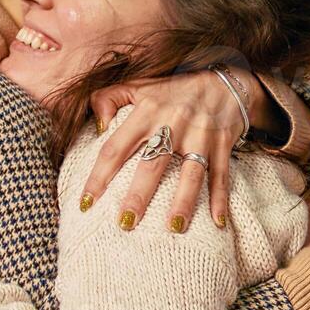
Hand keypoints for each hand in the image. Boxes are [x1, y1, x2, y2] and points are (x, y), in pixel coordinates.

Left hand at [82, 68, 258, 231]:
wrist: (223, 81)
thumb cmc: (173, 90)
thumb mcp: (138, 86)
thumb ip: (109, 98)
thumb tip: (96, 126)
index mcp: (146, 111)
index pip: (116, 148)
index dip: (99, 176)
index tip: (86, 203)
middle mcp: (173, 124)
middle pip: (152, 165)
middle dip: (138, 195)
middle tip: (125, 223)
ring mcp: (200, 135)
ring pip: (191, 173)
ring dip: (183, 202)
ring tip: (173, 228)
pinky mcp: (222, 143)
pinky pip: (221, 174)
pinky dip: (221, 198)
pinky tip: (218, 222)